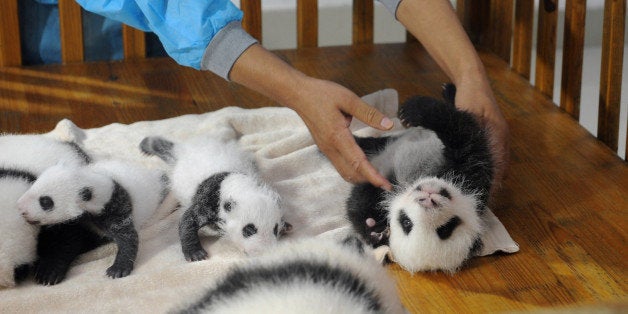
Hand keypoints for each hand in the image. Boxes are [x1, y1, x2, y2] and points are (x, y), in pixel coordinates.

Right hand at [287, 77, 393, 189]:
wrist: (298, 94)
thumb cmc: (321, 94)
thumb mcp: (348, 99)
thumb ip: (369, 114)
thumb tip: (388, 125)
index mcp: (337, 137)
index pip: (358, 163)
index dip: (373, 176)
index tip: (386, 185)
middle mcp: (330, 148)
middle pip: (351, 174)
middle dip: (368, 180)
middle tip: (385, 180)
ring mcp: (326, 149)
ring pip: (344, 171)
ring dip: (360, 176)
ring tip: (377, 174)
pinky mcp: (324, 147)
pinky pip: (340, 164)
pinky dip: (353, 169)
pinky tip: (363, 163)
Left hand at [454, 76, 509, 194]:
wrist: (471, 81)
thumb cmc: (468, 98)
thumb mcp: (466, 117)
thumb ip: (471, 137)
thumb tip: (473, 159)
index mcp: (498, 135)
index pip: (499, 165)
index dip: (492, 181)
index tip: (484, 195)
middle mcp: (502, 138)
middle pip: (501, 167)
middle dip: (492, 182)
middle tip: (478, 197)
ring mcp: (499, 137)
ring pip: (499, 164)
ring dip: (491, 176)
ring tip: (478, 190)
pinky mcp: (493, 136)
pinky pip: (495, 157)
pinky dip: (490, 168)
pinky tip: (478, 175)